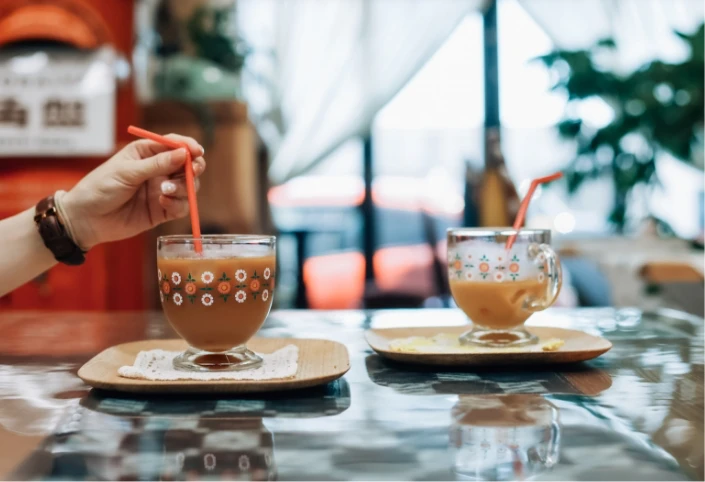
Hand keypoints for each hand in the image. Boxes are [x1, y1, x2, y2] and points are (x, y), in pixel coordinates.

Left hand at [62, 135, 205, 249]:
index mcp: (146, 153)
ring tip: (166, 191)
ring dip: (183, 188)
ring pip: (188, 186)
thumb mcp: (126, 172)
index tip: (196, 152)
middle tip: (192, 172)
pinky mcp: (162, 210)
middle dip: (194, 168)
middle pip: (188, 165)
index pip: (174, 144)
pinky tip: (163, 203)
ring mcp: (161, 190)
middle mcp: (158, 170)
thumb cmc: (99, 188)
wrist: (86, 220)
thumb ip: (156, 164)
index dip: (188, 146)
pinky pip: (181, 206)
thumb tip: (184, 154)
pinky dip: (178, 204)